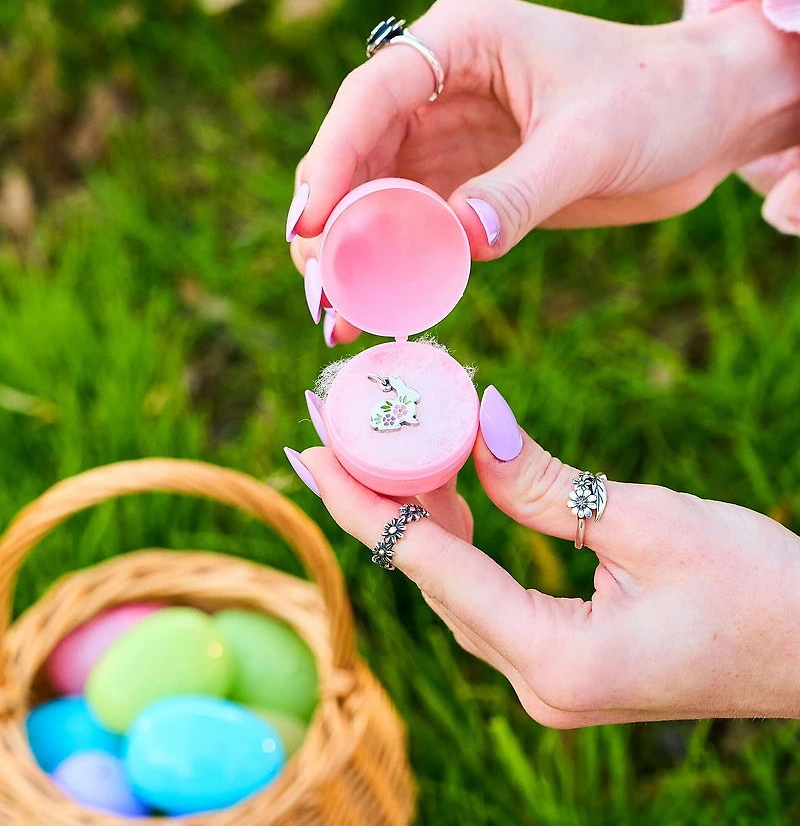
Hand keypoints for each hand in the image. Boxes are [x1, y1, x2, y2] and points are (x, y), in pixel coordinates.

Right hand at [288, 0, 799, 340]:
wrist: (707, 119)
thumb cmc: (660, 99)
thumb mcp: (591, 140)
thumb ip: (521, 191)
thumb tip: (457, 242)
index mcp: (461, 41)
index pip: (372, 97)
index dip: (333, 162)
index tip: (310, 227)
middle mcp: (441, 87)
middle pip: (357, 153)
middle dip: (331, 221)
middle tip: (317, 287)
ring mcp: (449, 138)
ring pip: (376, 197)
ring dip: (353, 254)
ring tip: (336, 313)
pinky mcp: (468, 185)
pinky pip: (414, 228)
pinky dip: (394, 268)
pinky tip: (378, 308)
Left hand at [288, 387, 799, 726]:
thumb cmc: (759, 588)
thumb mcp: (649, 520)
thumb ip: (545, 482)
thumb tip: (480, 423)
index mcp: (554, 661)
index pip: (429, 567)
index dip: (363, 501)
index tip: (308, 448)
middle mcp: (537, 684)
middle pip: (428, 579)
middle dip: (378, 500)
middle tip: (334, 429)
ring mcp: (547, 680)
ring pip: (454, 587)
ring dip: (418, 515)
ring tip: (380, 445)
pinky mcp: (563, 661)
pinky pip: (488, 594)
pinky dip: (461, 540)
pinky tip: (444, 489)